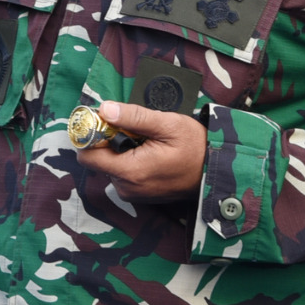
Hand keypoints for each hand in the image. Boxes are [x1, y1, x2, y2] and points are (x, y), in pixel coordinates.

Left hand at [75, 101, 206, 203]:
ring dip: (120, 150)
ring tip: (145, 141)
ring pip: (110, 166)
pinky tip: (148, 153)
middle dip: (108, 141)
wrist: (215, 171)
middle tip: (133, 129)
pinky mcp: (139, 195)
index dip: (91, 136)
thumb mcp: (166, 124)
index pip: (88, 156)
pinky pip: (122, 174)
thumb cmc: (195, 146)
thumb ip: (133, 117)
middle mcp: (127, 187)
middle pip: (98, 160)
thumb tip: (105, 109)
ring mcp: (133, 194)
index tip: (104, 121)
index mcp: (130, 171)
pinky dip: (128, 160)